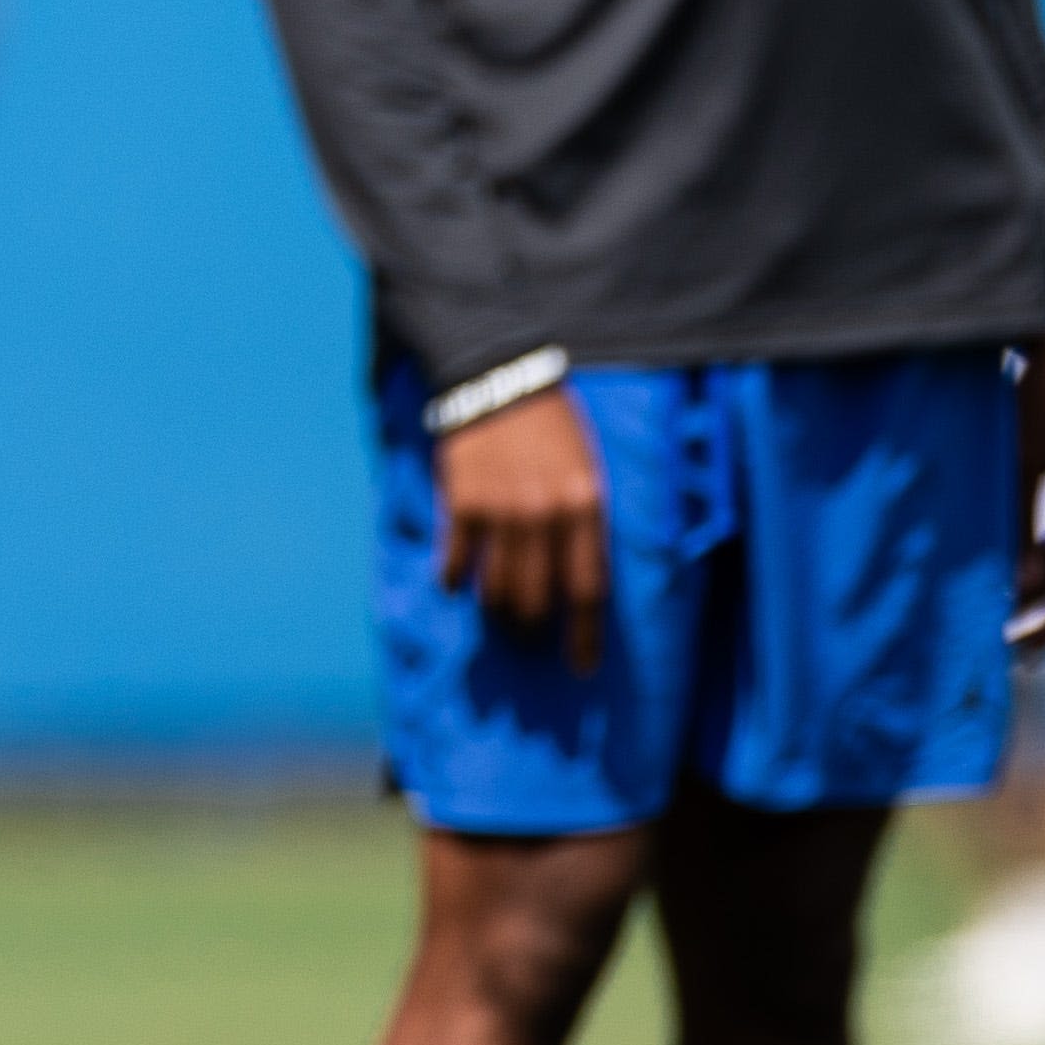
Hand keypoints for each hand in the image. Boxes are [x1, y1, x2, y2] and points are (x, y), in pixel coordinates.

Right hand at [435, 387, 609, 671]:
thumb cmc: (554, 426)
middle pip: (538, 599)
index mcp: (586, 504)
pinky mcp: (462, 504)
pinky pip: (457, 563)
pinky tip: (458, 584)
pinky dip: (456, 581)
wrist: (500, 377)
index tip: (581, 667)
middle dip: (535, 632)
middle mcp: (544, 514)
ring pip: (497, 590)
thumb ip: (585, 521)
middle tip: (531, 643)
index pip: (588, 588)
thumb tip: (576, 581)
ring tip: (500, 622)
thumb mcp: (587, 468)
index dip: (583, 635)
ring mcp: (500, 511)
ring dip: (498, 614)